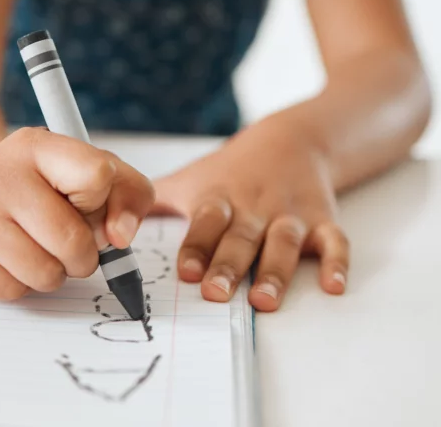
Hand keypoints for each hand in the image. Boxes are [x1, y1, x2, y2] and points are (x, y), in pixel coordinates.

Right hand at [0, 127, 155, 299]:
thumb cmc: (52, 187)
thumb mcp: (100, 175)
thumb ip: (131, 196)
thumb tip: (120, 238)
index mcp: (37, 144)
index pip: (97, 176)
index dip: (101, 201)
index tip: (86, 200)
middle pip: (73, 241)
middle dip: (84, 253)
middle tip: (67, 237)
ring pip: (44, 274)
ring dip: (54, 272)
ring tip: (39, 246)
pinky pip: (11, 291)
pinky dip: (22, 285)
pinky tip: (12, 257)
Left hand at [152, 117, 348, 310]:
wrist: (293, 139)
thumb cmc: (233, 169)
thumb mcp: (192, 179)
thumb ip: (153, 204)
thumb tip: (103, 224)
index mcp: (220, 198)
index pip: (206, 222)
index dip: (196, 245)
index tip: (184, 271)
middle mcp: (255, 207)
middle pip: (242, 237)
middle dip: (229, 265)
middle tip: (215, 293)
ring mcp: (290, 214)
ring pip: (284, 243)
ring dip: (276, 272)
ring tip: (264, 301)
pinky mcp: (322, 219)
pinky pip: (334, 241)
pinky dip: (337, 263)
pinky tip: (333, 286)